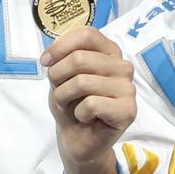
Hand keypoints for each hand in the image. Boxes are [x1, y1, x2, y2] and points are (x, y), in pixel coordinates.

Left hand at [43, 26, 134, 173]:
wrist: (77, 139)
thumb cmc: (70, 104)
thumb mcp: (60, 75)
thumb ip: (61, 58)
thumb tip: (49, 56)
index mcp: (109, 52)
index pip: (86, 34)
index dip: (60, 45)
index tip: (45, 62)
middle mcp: (123, 66)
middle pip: (80, 58)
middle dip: (58, 78)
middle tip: (61, 94)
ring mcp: (128, 88)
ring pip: (82, 82)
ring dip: (65, 98)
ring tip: (72, 107)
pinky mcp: (128, 110)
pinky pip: (91, 104)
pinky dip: (79, 113)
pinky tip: (87, 118)